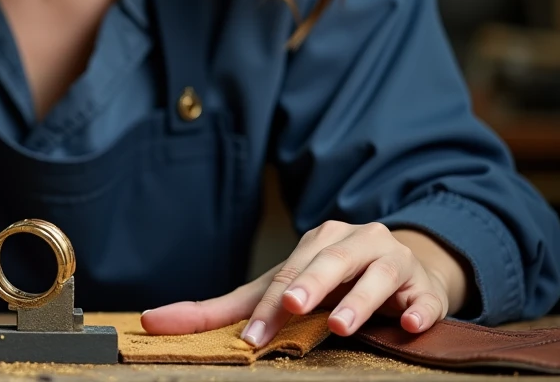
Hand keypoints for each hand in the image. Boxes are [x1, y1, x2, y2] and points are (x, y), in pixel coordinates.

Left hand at [141, 221, 468, 345]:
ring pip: (377, 276)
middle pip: (329, 263)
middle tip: (291, 305)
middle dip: (309, 284)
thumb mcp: (279, 292)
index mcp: (318, 242)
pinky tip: (407, 323)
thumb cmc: (331, 284)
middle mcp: (355, 243)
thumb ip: (222, 311)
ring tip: (341, 325)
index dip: (267, 307)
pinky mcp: (426, 290)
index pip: (286, 275)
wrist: (407, 272)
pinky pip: (425, 299)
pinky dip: (418, 309)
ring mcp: (394, 263)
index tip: (251, 337)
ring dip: (358, 300)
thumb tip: (152, 321)